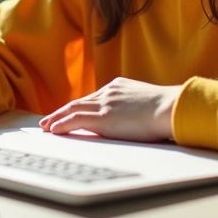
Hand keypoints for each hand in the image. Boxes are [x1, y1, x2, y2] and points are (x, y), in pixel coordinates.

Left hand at [39, 77, 182, 142]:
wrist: (172, 108)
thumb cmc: (169, 110)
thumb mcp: (150, 104)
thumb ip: (138, 108)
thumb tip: (140, 121)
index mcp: (119, 87)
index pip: (94, 98)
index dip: (79, 106)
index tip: (70, 112)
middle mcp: (109, 92)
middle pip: (79, 102)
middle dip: (62, 111)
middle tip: (49, 120)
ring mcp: (105, 103)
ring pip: (73, 109)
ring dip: (57, 118)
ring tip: (46, 126)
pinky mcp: (103, 117)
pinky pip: (75, 119)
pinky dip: (62, 124)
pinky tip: (53, 130)